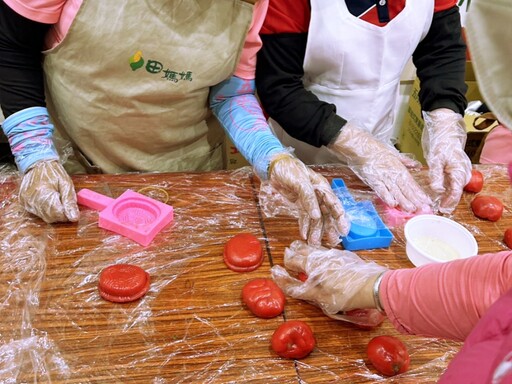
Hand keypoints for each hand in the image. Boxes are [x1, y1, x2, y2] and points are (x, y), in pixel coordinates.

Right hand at [19, 160, 78, 222]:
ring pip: (45, 217)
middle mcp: (32, 200)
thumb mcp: (66, 184)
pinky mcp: (24, 204)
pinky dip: (46, 210)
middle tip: (64, 203)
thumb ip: (70, 201)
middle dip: (61, 214)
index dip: (67, 214)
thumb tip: (74, 218)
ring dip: (54, 212)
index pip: (57, 213)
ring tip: (56, 199)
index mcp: (43, 193)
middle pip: (51, 217)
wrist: (38, 164)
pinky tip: (48, 200)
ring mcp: (26, 203)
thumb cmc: (54, 173)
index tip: (71, 208)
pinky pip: (38, 213)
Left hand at [268, 154, 348, 245]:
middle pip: (327, 213)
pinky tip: (304, 234)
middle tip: (332, 241)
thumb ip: (309, 198)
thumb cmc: (288, 169)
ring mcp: (309, 200)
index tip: (343, 230)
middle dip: (329, 227)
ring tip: (314, 242)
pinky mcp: (300, 204)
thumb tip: (316, 215)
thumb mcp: (300, 182)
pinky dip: (304, 225)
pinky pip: (304, 217)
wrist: (273, 167)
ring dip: (315, 230)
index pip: (334, 204)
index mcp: (322, 187)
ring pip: (316, 217)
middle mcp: (318, 194)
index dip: (340, 217)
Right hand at [271, 240, 387, 319]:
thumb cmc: (342, 293)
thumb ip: (294, 286)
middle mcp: (320, 255)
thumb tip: (276, 274)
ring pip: (314, 248)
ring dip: (306, 252)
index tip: (281, 269)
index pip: (291, 260)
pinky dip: (321, 254)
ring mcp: (334, 253)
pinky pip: (328, 252)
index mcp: (310, 264)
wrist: (372, 286)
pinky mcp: (345, 256)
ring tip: (304, 256)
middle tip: (290, 257)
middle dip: (293, 254)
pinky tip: (325, 261)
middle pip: (301, 249)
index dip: (284, 266)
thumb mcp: (315, 295)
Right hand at [328, 122, 431, 211]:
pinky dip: (386, 197)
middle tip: (422, 208)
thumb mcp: (392, 152)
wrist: (359, 146)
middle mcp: (392, 173)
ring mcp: (383, 177)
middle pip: (405, 188)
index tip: (426, 200)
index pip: (411, 182)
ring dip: (403, 201)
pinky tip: (393, 204)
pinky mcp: (372, 180)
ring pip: (395, 191)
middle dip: (414, 199)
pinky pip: (381, 190)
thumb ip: (405, 161)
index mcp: (398, 167)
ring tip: (411, 209)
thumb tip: (416, 165)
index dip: (418, 192)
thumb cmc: (374, 148)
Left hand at [422, 109, 471, 213]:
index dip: (449, 202)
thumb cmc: (440, 143)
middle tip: (440, 210)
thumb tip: (437, 190)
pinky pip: (453, 181)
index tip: (442, 209)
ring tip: (439, 204)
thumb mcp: (435, 160)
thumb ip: (436, 176)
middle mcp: (462, 171)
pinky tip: (440, 192)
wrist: (445, 129)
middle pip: (456, 191)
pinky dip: (447, 188)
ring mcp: (460, 169)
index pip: (455, 191)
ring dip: (448, 195)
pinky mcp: (455, 167)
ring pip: (455, 186)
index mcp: (459, 171)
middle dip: (449, 201)